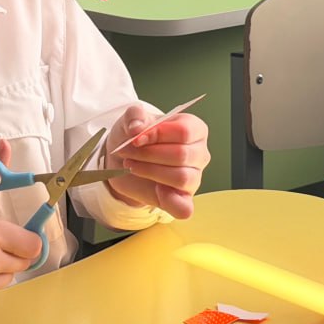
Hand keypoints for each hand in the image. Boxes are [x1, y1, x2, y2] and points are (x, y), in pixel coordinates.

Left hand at [104, 105, 209, 219]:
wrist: (124, 159)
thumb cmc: (135, 137)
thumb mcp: (131, 120)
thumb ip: (134, 116)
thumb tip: (137, 128)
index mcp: (194, 129)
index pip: (184, 131)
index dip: (158, 134)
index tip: (136, 138)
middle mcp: (199, 153)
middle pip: (181, 155)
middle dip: (149, 154)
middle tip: (127, 152)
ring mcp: (194, 178)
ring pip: (181, 178)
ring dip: (151, 172)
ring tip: (132, 165)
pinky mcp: (182, 199)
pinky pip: (184, 208)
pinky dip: (170, 202)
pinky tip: (155, 190)